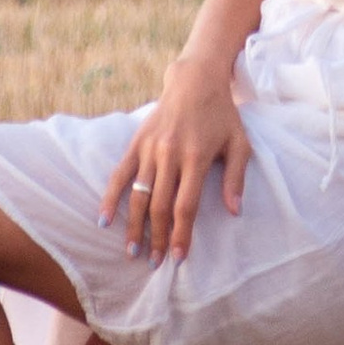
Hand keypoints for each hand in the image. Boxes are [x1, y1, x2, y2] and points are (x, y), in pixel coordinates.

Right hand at [102, 53, 252, 260]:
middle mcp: (170, 155)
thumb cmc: (222, 115)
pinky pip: (120, 174)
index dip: (181, 235)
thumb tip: (234, 211)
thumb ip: (235, 178)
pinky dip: (110, 197)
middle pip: (160, 206)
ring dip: (135, 226)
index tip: (178, 257)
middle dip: (157, 238)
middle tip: (155, 263)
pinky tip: (104, 219)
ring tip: (133, 251)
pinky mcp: (136, 143)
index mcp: (196, 158)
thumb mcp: (239, 144)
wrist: (195, 81)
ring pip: (139, 195)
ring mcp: (149, 149)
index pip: (186, 206)